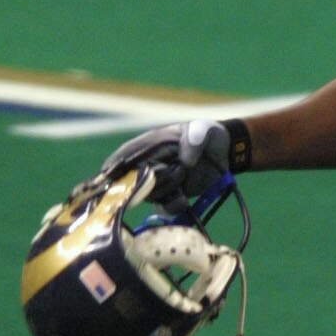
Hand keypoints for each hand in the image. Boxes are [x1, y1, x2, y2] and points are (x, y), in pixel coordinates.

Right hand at [97, 119, 236, 197]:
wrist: (226, 154)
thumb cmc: (209, 135)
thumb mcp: (204, 129)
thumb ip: (195, 138)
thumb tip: (184, 160)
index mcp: (151, 144)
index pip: (126, 155)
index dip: (115, 166)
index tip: (108, 176)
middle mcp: (150, 164)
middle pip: (133, 180)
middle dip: (146, 182)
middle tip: (168, 174)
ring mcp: (159, 182)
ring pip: (149, 195)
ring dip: (166, 190)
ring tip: (183, 175)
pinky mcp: (170, 196)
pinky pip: (164, 207)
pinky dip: (174, 205)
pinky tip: (185, 199)